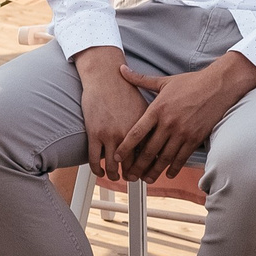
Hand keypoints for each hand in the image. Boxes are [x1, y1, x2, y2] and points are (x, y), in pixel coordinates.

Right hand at [74, 48, 147, 182]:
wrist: (105, 76)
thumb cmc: (124, 88)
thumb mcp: (146, 104)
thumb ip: (153, 123)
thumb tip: (161, 136)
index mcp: (143, 127)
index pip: (149, 154)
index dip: (148, 167)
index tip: (147, 173)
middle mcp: (128, 133)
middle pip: (133, 164)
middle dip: (133, 175)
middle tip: (132, 179)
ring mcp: (110, 135)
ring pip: (113, 165)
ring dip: (114, 175)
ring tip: (115, 177)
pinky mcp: (94, 133)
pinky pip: (94, 159)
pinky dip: (97, 169)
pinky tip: (99, 171)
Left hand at [114, 52, 255, 181]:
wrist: (218, 86)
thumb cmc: (190, 82)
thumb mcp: (164, 81)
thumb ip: (140, 79)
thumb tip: (121, 70)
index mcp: (157, 109)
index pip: (136, 133)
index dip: (125, 147)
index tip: (117, 157)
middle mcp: (168, 123)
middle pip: (148, 150)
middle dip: (137, 166)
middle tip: (129, 176)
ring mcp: (183, 132)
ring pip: (164, 157)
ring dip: (154, 171)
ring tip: (146, 179)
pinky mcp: (195, 138)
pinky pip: (182, 157)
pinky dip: (174, 168)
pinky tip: (168, 173)